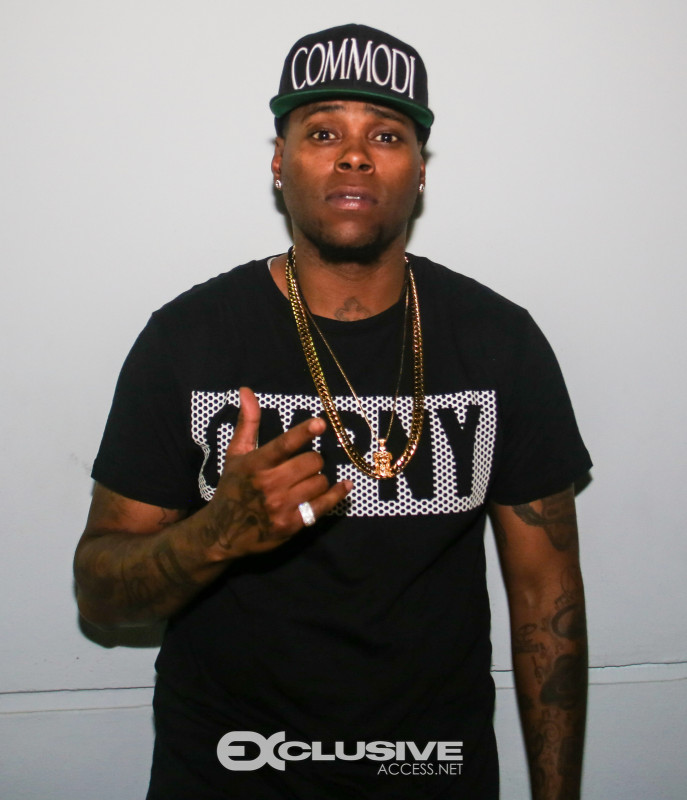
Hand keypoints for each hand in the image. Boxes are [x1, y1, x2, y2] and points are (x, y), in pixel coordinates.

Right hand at [200, 387, 351, 557]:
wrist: (222, 532)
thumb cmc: (232, 488)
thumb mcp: (235, 455)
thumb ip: (247, 423)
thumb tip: (246, 390)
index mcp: (256, 464)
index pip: (283, 445)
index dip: (303, 432)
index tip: (320, 423)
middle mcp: (269, 485)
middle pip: (311, 462)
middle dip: (313, 460)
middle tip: (305, 464)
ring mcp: (281, 507)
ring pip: (320, 482)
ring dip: (318, 480)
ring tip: (306, 482)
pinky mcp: (292, 525)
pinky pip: (323, 505)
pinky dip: (337, 494)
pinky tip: (345, 486)